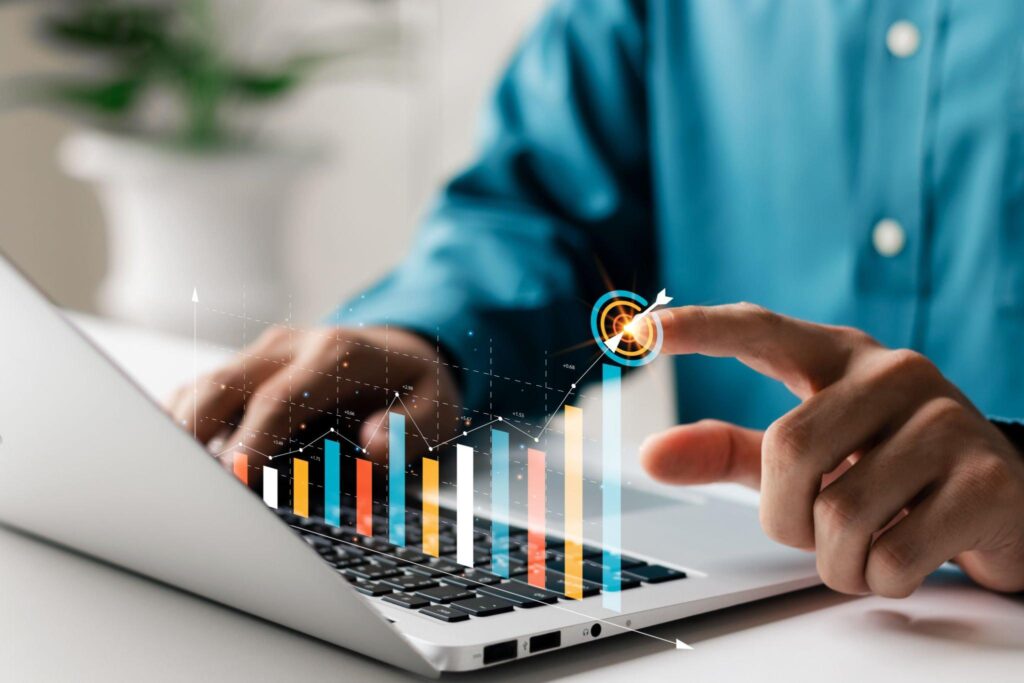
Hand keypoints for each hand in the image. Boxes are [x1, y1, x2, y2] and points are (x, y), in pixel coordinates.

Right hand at [167, 326, 460, 464]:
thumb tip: (373, 444)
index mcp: (336, 353)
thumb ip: (410, 427)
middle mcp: (291, 346)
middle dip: (193, 434)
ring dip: (179, 429)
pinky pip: (202, 390)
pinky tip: (175, 460)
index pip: (279, 398)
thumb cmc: (417, 384)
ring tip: (166, 477)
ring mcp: (263, 353)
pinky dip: (182, 421)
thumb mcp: (438, 405)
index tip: (231, 480)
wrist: (407, 347)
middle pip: (222, 384)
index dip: (251, 440)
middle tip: (179, 486)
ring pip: (202, 385)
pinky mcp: (247, 367)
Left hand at [637, 303, 1023, 596]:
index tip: (636, 331)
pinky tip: (906, 558)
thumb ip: (727, 451)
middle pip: (790, 450)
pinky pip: (893, 555)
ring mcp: (948, 421)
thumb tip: (648, 455)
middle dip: (785, 516)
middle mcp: (895, 373)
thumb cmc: (887, 471)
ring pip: (841, 513)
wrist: (1002, 503)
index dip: (698, 328)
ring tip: (867, 544)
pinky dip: (880, 580)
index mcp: (840, 357)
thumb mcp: (808, 456)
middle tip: (813, 529)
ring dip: (836, 558)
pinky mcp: (988, 480)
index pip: (759, 328)